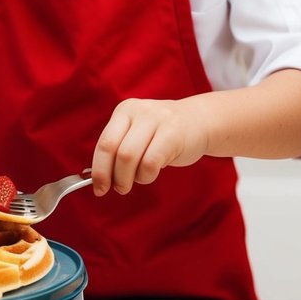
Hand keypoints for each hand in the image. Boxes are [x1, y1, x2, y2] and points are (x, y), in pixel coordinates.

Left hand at [91, 97, 210, 195]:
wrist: (201, 121)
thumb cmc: (164, 134)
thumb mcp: (138, 133)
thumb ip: (119, 149)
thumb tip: (99, 178)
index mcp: (124, 111)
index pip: (104, 143)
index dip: (99, 169)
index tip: (99, 188)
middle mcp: (138, 111)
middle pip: (114, 151)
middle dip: (112, 176)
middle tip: (119, 188)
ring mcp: (156, 120)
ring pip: (129, 157)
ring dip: (130, 178)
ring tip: (139, 179)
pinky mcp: (173, 134)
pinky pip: (150, 163)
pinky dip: (147, 175)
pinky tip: (151, 173)